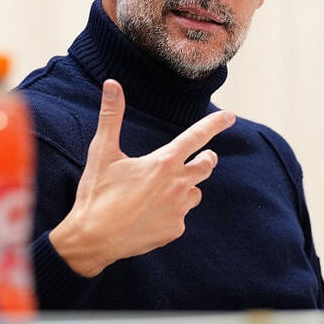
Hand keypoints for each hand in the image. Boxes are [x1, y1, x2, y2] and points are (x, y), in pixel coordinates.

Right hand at [49, 79, 234, 276]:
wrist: (93, 239)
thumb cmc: (96, 193)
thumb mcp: (102, 152)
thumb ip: (111, 116)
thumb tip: (112, 84)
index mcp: (163, 162)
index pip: (197, 137)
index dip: (215, 124)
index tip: (230, 116)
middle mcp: (178, 185)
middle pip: (206, 165)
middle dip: (206, 158)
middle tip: (202, 156)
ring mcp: (179, 209)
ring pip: (195, 192)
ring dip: (187, 186)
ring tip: (165, 188)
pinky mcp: (175, 230)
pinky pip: (181, 215)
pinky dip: (172, 211)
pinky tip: (152, 213)